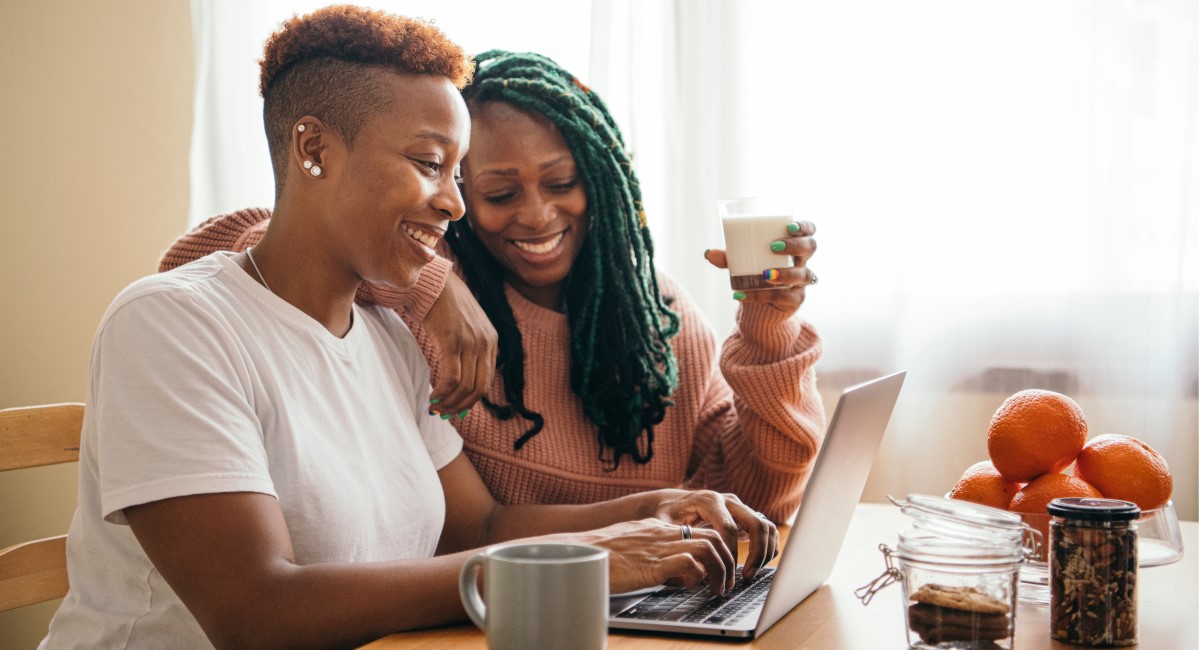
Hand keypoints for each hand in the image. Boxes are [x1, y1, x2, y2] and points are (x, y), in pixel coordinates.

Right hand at [423, 272, 496, 415]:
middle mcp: (485, 343)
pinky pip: (451, 378)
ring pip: (464, 386)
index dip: (471, 400)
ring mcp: (470, 342)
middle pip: (478, 388)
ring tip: (436, 408)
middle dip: (461, 406)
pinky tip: (433, 396)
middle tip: (445, 414)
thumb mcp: (466, 326)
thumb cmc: (444, 305)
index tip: (456, 409)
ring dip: (449, 402)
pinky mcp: (452, 341)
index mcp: (491, 341)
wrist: (433, 282)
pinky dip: (442, 392)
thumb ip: (469, 348)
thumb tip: (459, 378)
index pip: (486, 381)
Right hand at [580, 518, 735, 594]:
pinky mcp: (653, 564)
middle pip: (713, 537)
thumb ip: (654, 554)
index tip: (719, 568)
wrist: (579, 552)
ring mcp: (659, 547)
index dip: (717, 551)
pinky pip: (689, 563)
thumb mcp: (632, 548)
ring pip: (708, 548)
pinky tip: (691, 587)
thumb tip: (673, 573)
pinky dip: (697, 576)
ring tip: (717, 589)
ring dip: (720, 570)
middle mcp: (663, 534)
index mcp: (657, 529)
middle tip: (726, 582)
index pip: (700, 532)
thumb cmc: (599, 554)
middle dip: (727, 561)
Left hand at [644, 489, 778, 581]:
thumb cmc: (668, 516)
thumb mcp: (664, 524)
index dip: (731, 553)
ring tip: (751, 573)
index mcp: (709, 501)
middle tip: (747, 576)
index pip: (729, 528)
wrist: (675, 503)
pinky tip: (757, 565)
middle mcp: (728, 501)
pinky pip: (767, 529)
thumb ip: (675, 538)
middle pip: (755, 523)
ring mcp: (739, 507)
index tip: (727, 574)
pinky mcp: (745, 515)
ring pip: (765, 525)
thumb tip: (690, 561)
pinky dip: (768, 547)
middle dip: (756, 552)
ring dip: (764, 551)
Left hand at [705, 220, 817, 315]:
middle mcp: (802, 261)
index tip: (788, 226)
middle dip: (795, 245)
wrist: (763, 306)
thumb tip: (708, 253)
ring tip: (764, 275)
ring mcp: (801, 281)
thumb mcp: (743, 263)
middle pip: (810, 247)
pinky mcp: (795, 300)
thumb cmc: (757, 273)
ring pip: (804, 275)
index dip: (803, 226)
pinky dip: (762, 295)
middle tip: (773, 246)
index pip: (808, 230)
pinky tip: (743, 294)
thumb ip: (729, 258)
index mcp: (793, 245)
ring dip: (785, 273)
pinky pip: (784, 297)